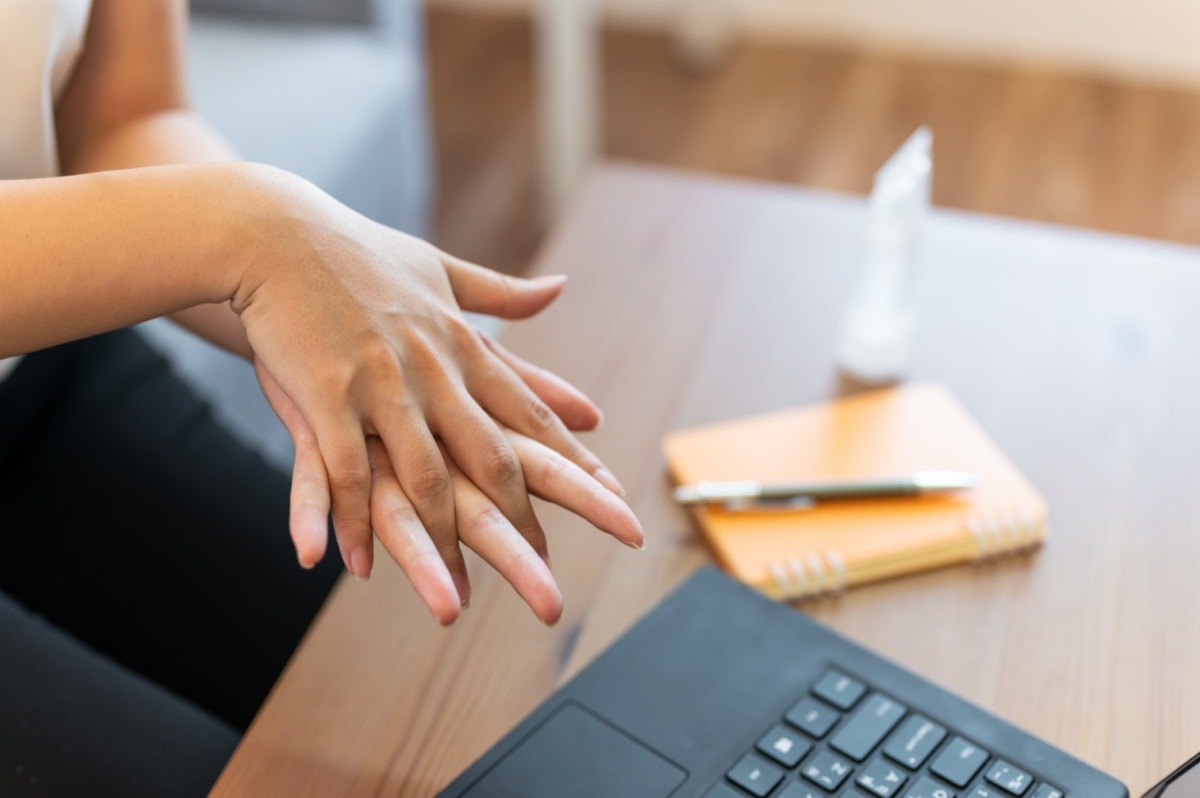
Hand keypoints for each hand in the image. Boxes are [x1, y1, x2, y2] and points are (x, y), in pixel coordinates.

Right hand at [238, 168, 639, 618]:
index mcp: (465, 345)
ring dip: (441, 546)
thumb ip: (502, 294)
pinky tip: (354, 566)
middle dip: (525, 528)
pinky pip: (345, 475)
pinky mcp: (326, 398)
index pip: (530, 416)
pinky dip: (352, 524)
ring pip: (424, 480)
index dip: (573, 464)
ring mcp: (382, 387)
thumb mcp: (442, 270)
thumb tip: (559, 288)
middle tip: (551, 586)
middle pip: (493, 460)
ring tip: (454, 601)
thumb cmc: (360, 255)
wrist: (276, 234)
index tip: (611, 502)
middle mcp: (435, 371)